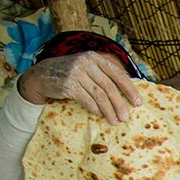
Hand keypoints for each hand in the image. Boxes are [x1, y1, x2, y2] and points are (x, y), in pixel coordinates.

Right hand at [16, 52, 140, 124]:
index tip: (138, 103)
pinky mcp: (68, 85)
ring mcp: (76, 73)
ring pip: (99, 95)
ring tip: (115, 121)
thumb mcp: (87, 68)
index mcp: (94, 58)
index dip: (129, 90)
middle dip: (120, 104)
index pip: (117, 74)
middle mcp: (86, 63)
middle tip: (126, 118)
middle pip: (109, 87)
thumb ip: (103, 76)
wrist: (41, 75)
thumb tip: (127, 93)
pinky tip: (99, 114)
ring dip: (109, 110)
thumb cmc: (70, 74)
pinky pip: (87, 100)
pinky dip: (95, 109)